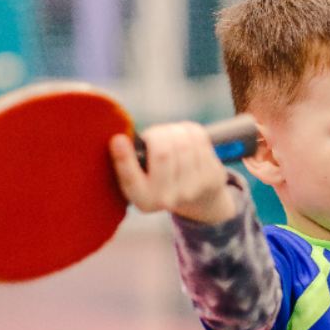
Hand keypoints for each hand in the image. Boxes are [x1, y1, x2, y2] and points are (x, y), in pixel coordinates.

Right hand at [110, 122, 235, 224]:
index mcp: (142, 199)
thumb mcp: (141, 177)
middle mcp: (166, 199)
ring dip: (174, 130)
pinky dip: (189, 130)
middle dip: (157, 134)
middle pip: (162, 152)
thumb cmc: (160, 179)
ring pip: (182, 141)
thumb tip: (120, 137)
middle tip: (155, 134)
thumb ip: (130, 160)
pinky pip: (199, 138)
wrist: (198, 199)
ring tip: (170, 134)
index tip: (118, 139)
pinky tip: (185, 135)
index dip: (123, 158)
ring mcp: (192, 189)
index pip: (130, 178)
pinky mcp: (211, 176)